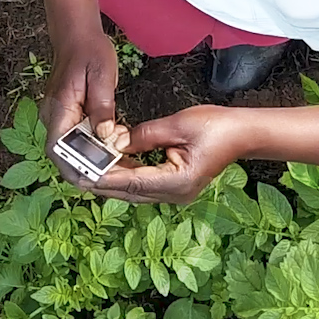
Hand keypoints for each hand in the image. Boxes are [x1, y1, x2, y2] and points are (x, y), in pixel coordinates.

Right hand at [40, 29, 119, 185]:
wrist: (77, 36)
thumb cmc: (89, 51)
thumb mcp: (102, 75)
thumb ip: (103, 107)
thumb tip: (104, 135)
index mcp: (59, 108)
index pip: (57, 148)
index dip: (74, 168)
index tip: (95, 179)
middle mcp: (53, 118)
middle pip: (65, 155)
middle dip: (89, 169)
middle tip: (118, 175)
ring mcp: (58, 119)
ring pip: (72, 150)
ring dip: (94, 160)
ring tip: (121, 163)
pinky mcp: (67, 118)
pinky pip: (78, 140)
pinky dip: (95, 148)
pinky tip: (116, 147)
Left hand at [89, 105, 250, 204]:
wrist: (244, 133)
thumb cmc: (217, 126)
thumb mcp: (178, 124)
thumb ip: (144, 135)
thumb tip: (116, 141)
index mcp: (177, 182)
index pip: (131, 182)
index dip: (104, 178)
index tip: (81, 173)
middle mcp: (174, 194)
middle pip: (129, 192)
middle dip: (102, 181)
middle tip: (75, 171)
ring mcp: (175, 193)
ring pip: (134, 190)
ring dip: (112, 179)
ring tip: (86, 167)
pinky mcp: (175, 186)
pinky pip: (144, 184)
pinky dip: (126, 175)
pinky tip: (111, 164)